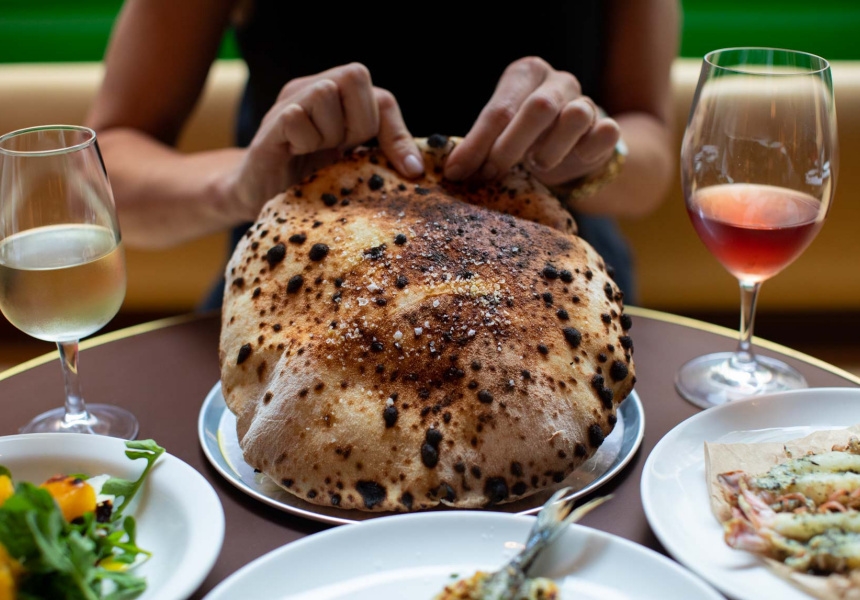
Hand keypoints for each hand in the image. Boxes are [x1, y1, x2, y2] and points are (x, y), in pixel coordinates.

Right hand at [226, 63, 423, 220]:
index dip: (396, 133)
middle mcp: (314, 89)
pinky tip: (295, 154)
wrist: (258, 199)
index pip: (382, 97)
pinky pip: (297, 115)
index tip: (406, 171)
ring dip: (328, 133)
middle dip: (358, 123)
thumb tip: (417, 169)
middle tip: (341, 151)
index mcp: (340, 101)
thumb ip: (381, 155)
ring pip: (326, 92)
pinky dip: (304, 140)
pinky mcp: (271, 123)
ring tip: (314, 153)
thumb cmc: (308, 181)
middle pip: (354, 76)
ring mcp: (290, 102)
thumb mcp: (353, 167)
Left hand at [444, 57, 620, 187]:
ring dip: (551, 150)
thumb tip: (453, 171)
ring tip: (537, 165)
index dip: (476, 144)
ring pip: (575, 118)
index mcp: (525, 74)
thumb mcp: (499, 137)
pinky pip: (605, 134)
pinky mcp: (607, 125)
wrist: (571, 150)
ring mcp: (586, 101)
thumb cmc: (526, 140)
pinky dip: (587, 152)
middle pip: (538, 108)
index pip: (498, 109)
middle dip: (510, 147)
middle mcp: (558, 81)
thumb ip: (479, 146)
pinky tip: (574, 160)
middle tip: (491, 174)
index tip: (457, 172)